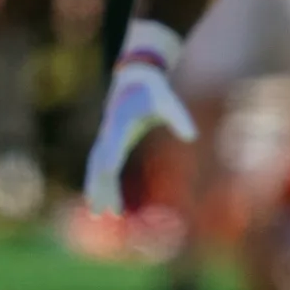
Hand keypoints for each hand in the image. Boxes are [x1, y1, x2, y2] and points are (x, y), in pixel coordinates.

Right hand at [85, 53, 195, 216]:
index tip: (110, 174)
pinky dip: (99, 182)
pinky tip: (102, 200)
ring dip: (97, 188)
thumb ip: (179, 117)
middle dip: (102, 185)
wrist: (134, 78)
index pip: (115, 142)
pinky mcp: (108, 141)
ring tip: (98, 212)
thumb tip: (193, 137)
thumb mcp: (168, 101)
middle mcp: (109, 130)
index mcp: (122, 120)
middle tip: (104, 210)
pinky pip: (99, 165)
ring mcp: (105, 137)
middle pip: (101, 162)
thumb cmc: (154, 91)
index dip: (112, 157)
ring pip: (96, 167)